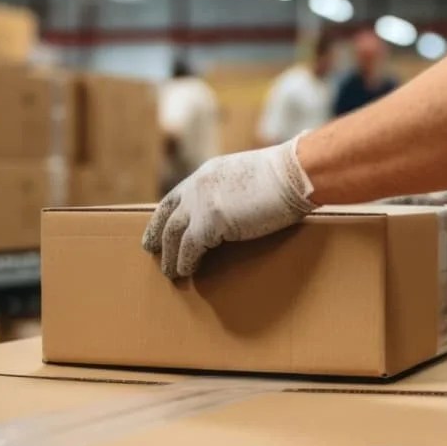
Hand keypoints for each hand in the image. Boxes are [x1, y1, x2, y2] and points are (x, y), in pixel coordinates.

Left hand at [142, 136, 316, 278]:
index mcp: (208, 174)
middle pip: (167, 214)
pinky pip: (189, 248)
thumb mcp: (249, 176)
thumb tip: (237, 207)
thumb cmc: (287, 176)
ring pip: (173, 234)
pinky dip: (186, 262)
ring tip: (170, 272)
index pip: (177, 196)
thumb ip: (234, 189)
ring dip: (170, 256)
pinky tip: (186, 271)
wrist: (295, 174)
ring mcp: (202, 203)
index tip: (159, 227)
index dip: (166, 214)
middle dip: (157, 234)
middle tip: (151, 250)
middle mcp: (198, 186)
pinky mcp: (210, 221)